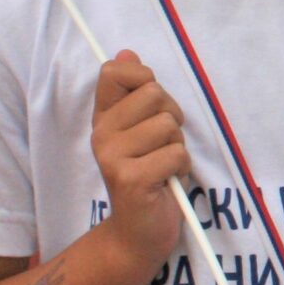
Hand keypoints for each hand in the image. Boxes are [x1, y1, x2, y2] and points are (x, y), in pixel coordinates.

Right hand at [90, 51, 189, 270]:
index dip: (143, 77)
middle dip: (173, 117)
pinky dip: (181, 168)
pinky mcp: (131, 179)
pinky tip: (167, 181)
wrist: (137, 232)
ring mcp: (113, 157)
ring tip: (165, 165)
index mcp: (104, 118)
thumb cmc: (150, 175)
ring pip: (169, 125)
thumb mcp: (143, 131)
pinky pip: (176, 153)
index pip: (115, 71)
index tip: (152, 104)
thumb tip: (126, 52)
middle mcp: (102, 134)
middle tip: (164, 144)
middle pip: (155, 94)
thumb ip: (135, 94)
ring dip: (178, 146)